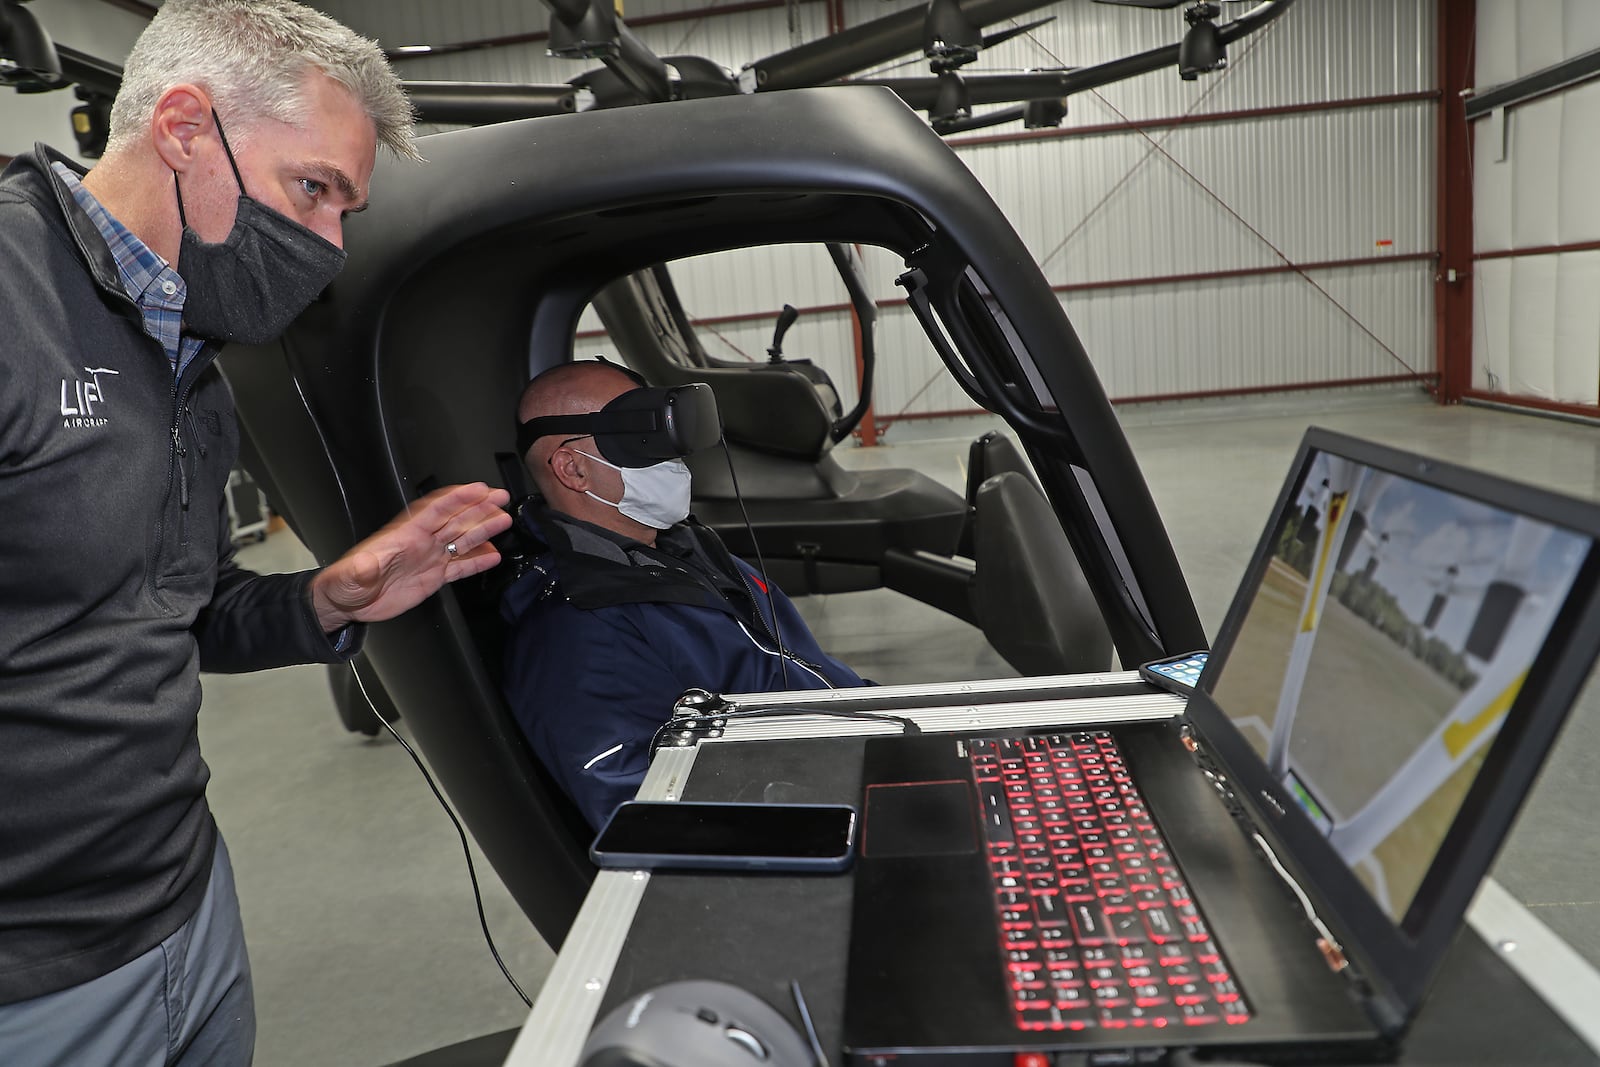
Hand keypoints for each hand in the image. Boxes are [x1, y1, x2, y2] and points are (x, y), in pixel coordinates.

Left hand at [310, 482, 512, 631]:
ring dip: (482, 530)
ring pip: (461, 540)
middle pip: (454, 520)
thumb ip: (362, 569)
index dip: (456, 498)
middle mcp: (420, 543)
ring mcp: (428, 559)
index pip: (435, 511)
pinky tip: (492, 556)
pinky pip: (459, 567)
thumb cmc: (345, 584)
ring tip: (503, 521)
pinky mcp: (432, 577)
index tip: (477, 489)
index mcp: (403, 536)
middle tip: (500, 497)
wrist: (346, 604)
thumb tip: (368, 564)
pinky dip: (476, 562)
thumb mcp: (350, 575)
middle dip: (478, 507)